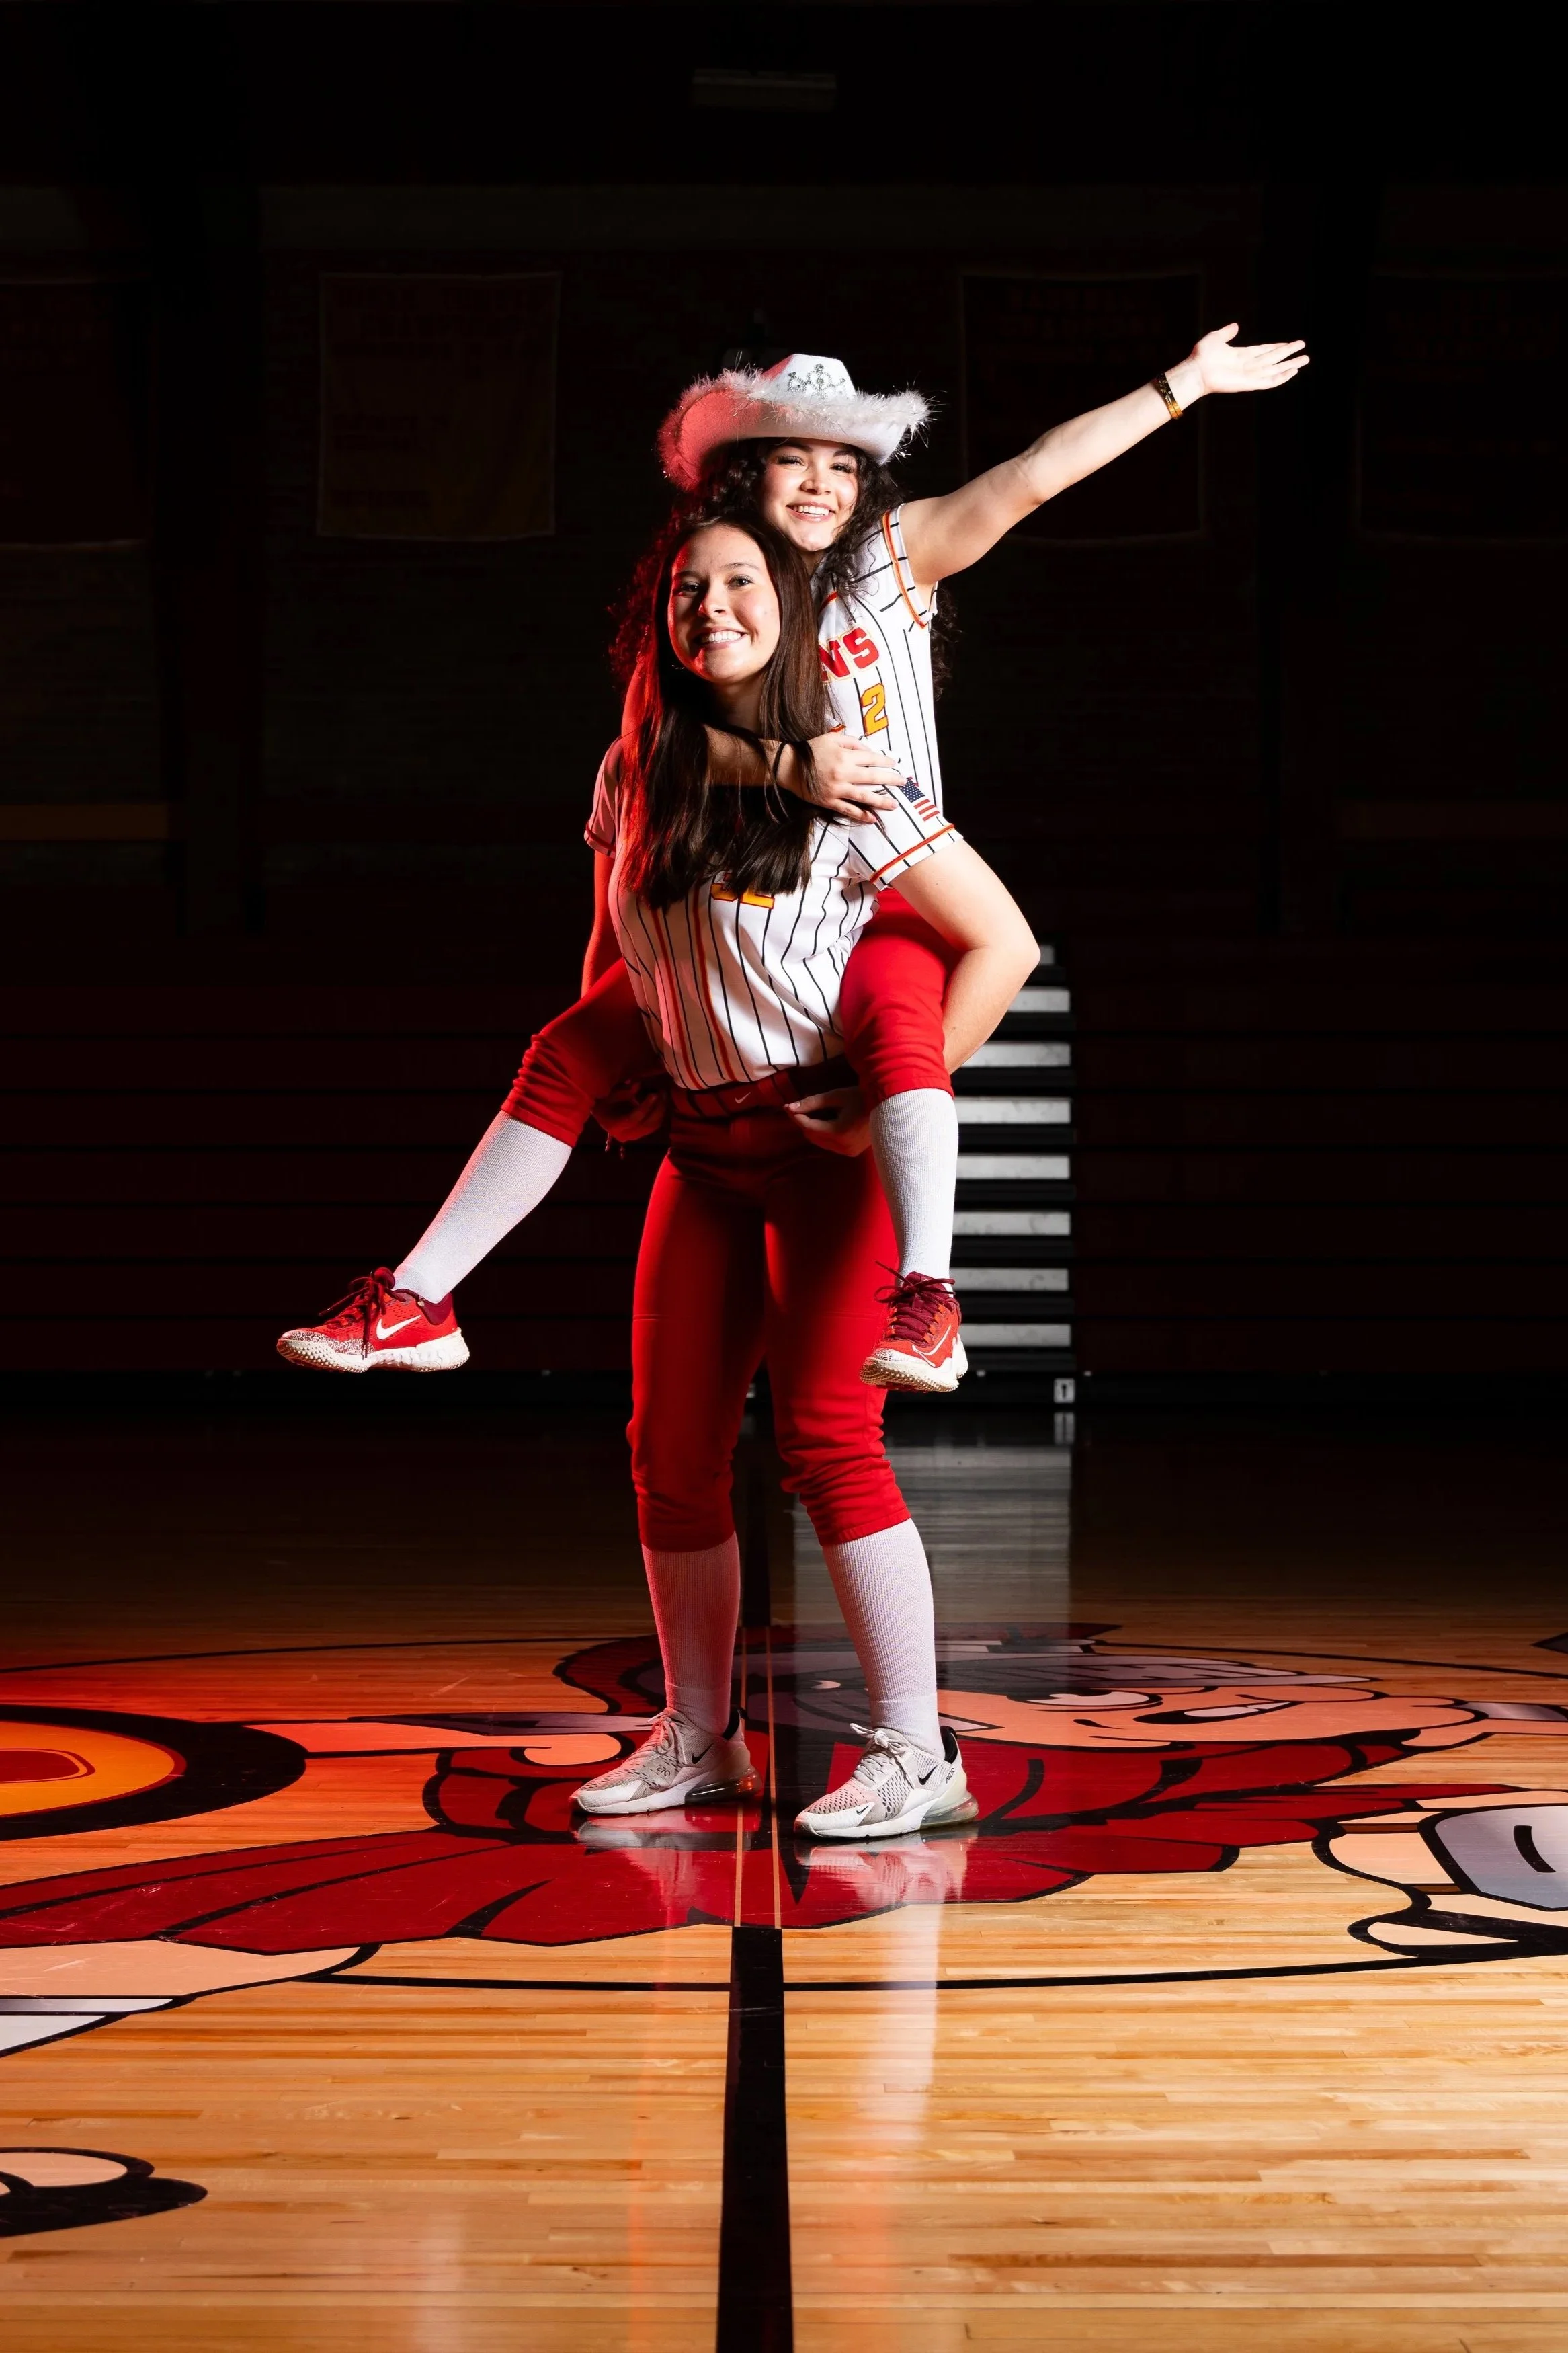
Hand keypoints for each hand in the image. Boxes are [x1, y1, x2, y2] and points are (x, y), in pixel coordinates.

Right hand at [593, 1073, 669, 1143]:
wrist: (603, 1115)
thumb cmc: (604, 1103)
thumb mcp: (609, 1095)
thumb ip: (623, 1091)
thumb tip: (638, 1084)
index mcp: (614, 1126)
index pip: (633, 1119)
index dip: (645, 1107)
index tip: (654, 1094)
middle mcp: (625, 1135)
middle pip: (646, 1125)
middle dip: (657, 1108)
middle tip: (662, 1093)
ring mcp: (634, 1137)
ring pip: (653, 1126)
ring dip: (661, 1111)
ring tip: (663, 1095)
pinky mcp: (641, 1134)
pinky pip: (654, 1126)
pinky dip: (660, 1114)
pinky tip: (661, 1102)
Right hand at [784, 735, 903, 819]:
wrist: (787, 766)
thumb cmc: (809, 750)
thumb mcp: (831, 738)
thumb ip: (851, 742)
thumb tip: (869, 749)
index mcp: (845, 756)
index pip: (871, 758)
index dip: (885, 761)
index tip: (894, 764)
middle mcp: (843, 773)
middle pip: (873, 777)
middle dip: (890, 780)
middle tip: (903, 782)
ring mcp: (837, 789)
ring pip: (864, 796)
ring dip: (881, 801)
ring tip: (894, 805)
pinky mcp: (829, 802)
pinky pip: (848, 810)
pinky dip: (861, 815)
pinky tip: (873, 818)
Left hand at [785, 1085, 872, 1155]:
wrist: (889, 1107)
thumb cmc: (863, 1097)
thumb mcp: (836, 1096)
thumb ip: (812, 1102)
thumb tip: (790, 1106)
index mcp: (839, 1132)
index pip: (809, 1127)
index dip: (796, 1116)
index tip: (787, 1106)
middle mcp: (842, 1146)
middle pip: (812, 1136)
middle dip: (803, 1122)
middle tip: (797, 1108)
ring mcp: (847, 1151)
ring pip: (819, 1142)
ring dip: (812, 1129)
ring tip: (812, 1113)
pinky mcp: (851, 1152)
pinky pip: (830, 1145)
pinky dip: (824, 1134)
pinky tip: (825, 1122)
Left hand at [1169, 325, 1308, 405]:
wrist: (1195, 371)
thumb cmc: (1201, 356)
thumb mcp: (1215, 338)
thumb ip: (1226, 332)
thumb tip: (1235, 325)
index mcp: (1242, 355)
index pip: (1264, 350)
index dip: (1277, 347)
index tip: (1290, 344)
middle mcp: (1248, 365)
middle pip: (1274, 359)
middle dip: (1289, 354)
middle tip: (1303, 348)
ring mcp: (1250, 375)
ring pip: (1275, 369)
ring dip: (1290, 364)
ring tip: (1305, 359)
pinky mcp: (1249, 384)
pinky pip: (1269, 381)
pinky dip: (1281, 377)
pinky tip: (1293, 371)